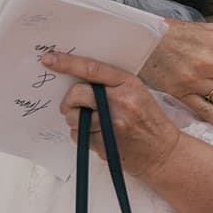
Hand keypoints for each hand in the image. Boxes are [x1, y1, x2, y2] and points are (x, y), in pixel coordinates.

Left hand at [44, 52, 180, 178]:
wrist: (163, 153)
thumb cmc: (150, 120)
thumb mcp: (138, 93)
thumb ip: (112, 84)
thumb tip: (79, 79)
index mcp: (129, 84)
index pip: (92, 69)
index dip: (67, 63)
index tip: (49, 59)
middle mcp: (121, 102)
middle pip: (77, 93)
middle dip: (68, 100)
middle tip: (71, 105)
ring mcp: (112, 125)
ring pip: (74, 117)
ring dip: (74, 120)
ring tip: (90, 122)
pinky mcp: (105, 145)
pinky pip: (78, 136)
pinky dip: (81, 135)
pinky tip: (96, 135)